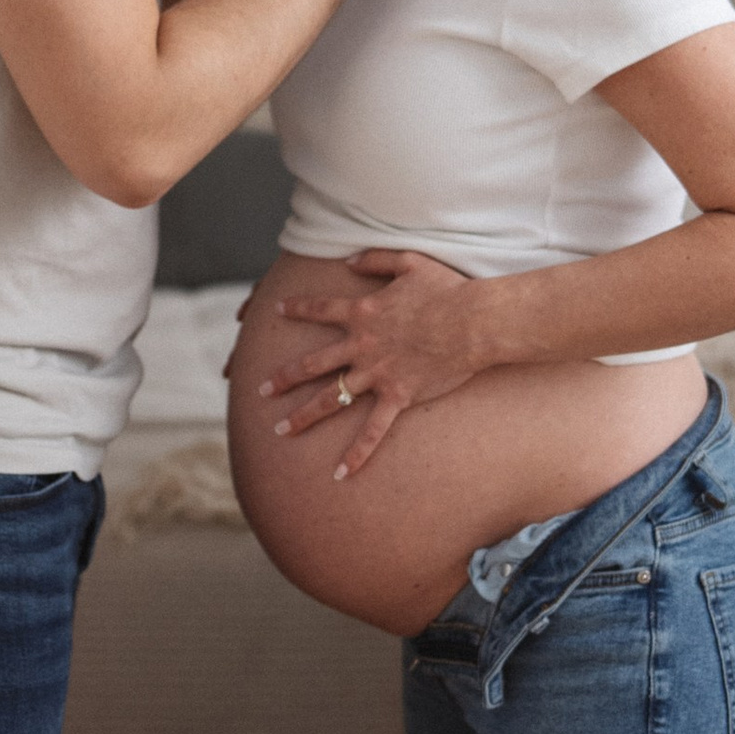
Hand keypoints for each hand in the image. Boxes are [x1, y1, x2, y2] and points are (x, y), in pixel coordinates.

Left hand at [257, 249, 488, 477]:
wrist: (472, 321)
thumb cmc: (447, 289)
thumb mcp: (409, 261)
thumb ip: (375, 259)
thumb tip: (347, 261)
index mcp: (363, 313)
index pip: (319, 310)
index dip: (297, 308)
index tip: (276, 310)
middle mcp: (362, 345)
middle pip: (313, 363)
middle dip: (284, 377)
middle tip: (261, 390)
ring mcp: (377, 374)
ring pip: (330, 398)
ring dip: (303, 415)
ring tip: (281, 430)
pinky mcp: (398, 396)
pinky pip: (373, 430)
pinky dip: (357, 453)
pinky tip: (340, 474)